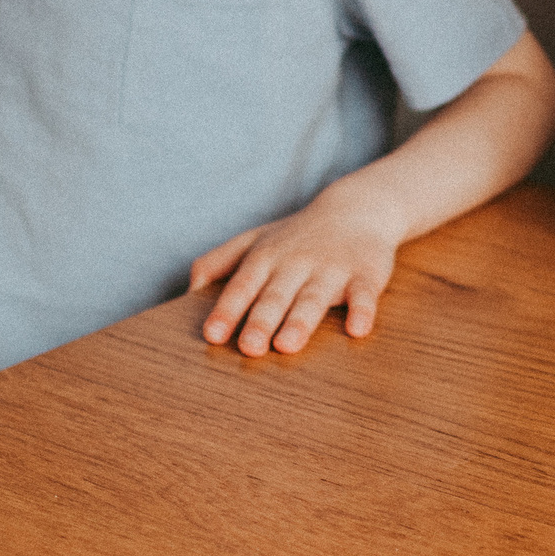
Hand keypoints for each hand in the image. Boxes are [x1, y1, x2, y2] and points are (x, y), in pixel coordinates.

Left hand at [188, 184, 401, 356]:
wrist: (358, 208)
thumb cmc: (297, 235)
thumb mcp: (254, 240)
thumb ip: (218, 262)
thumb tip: (188, 291)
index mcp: (267, 257)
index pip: (243, 285)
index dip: (228, 309)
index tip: (212, 334)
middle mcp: (297, 263)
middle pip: (276, 295)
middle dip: (261, 321)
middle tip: (248, 347)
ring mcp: (333, 268)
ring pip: (315, 297)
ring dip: (301, 321)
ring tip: (287, 344)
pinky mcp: (366, 274)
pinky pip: (365, 295)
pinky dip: (363, 310)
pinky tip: (357, 328)